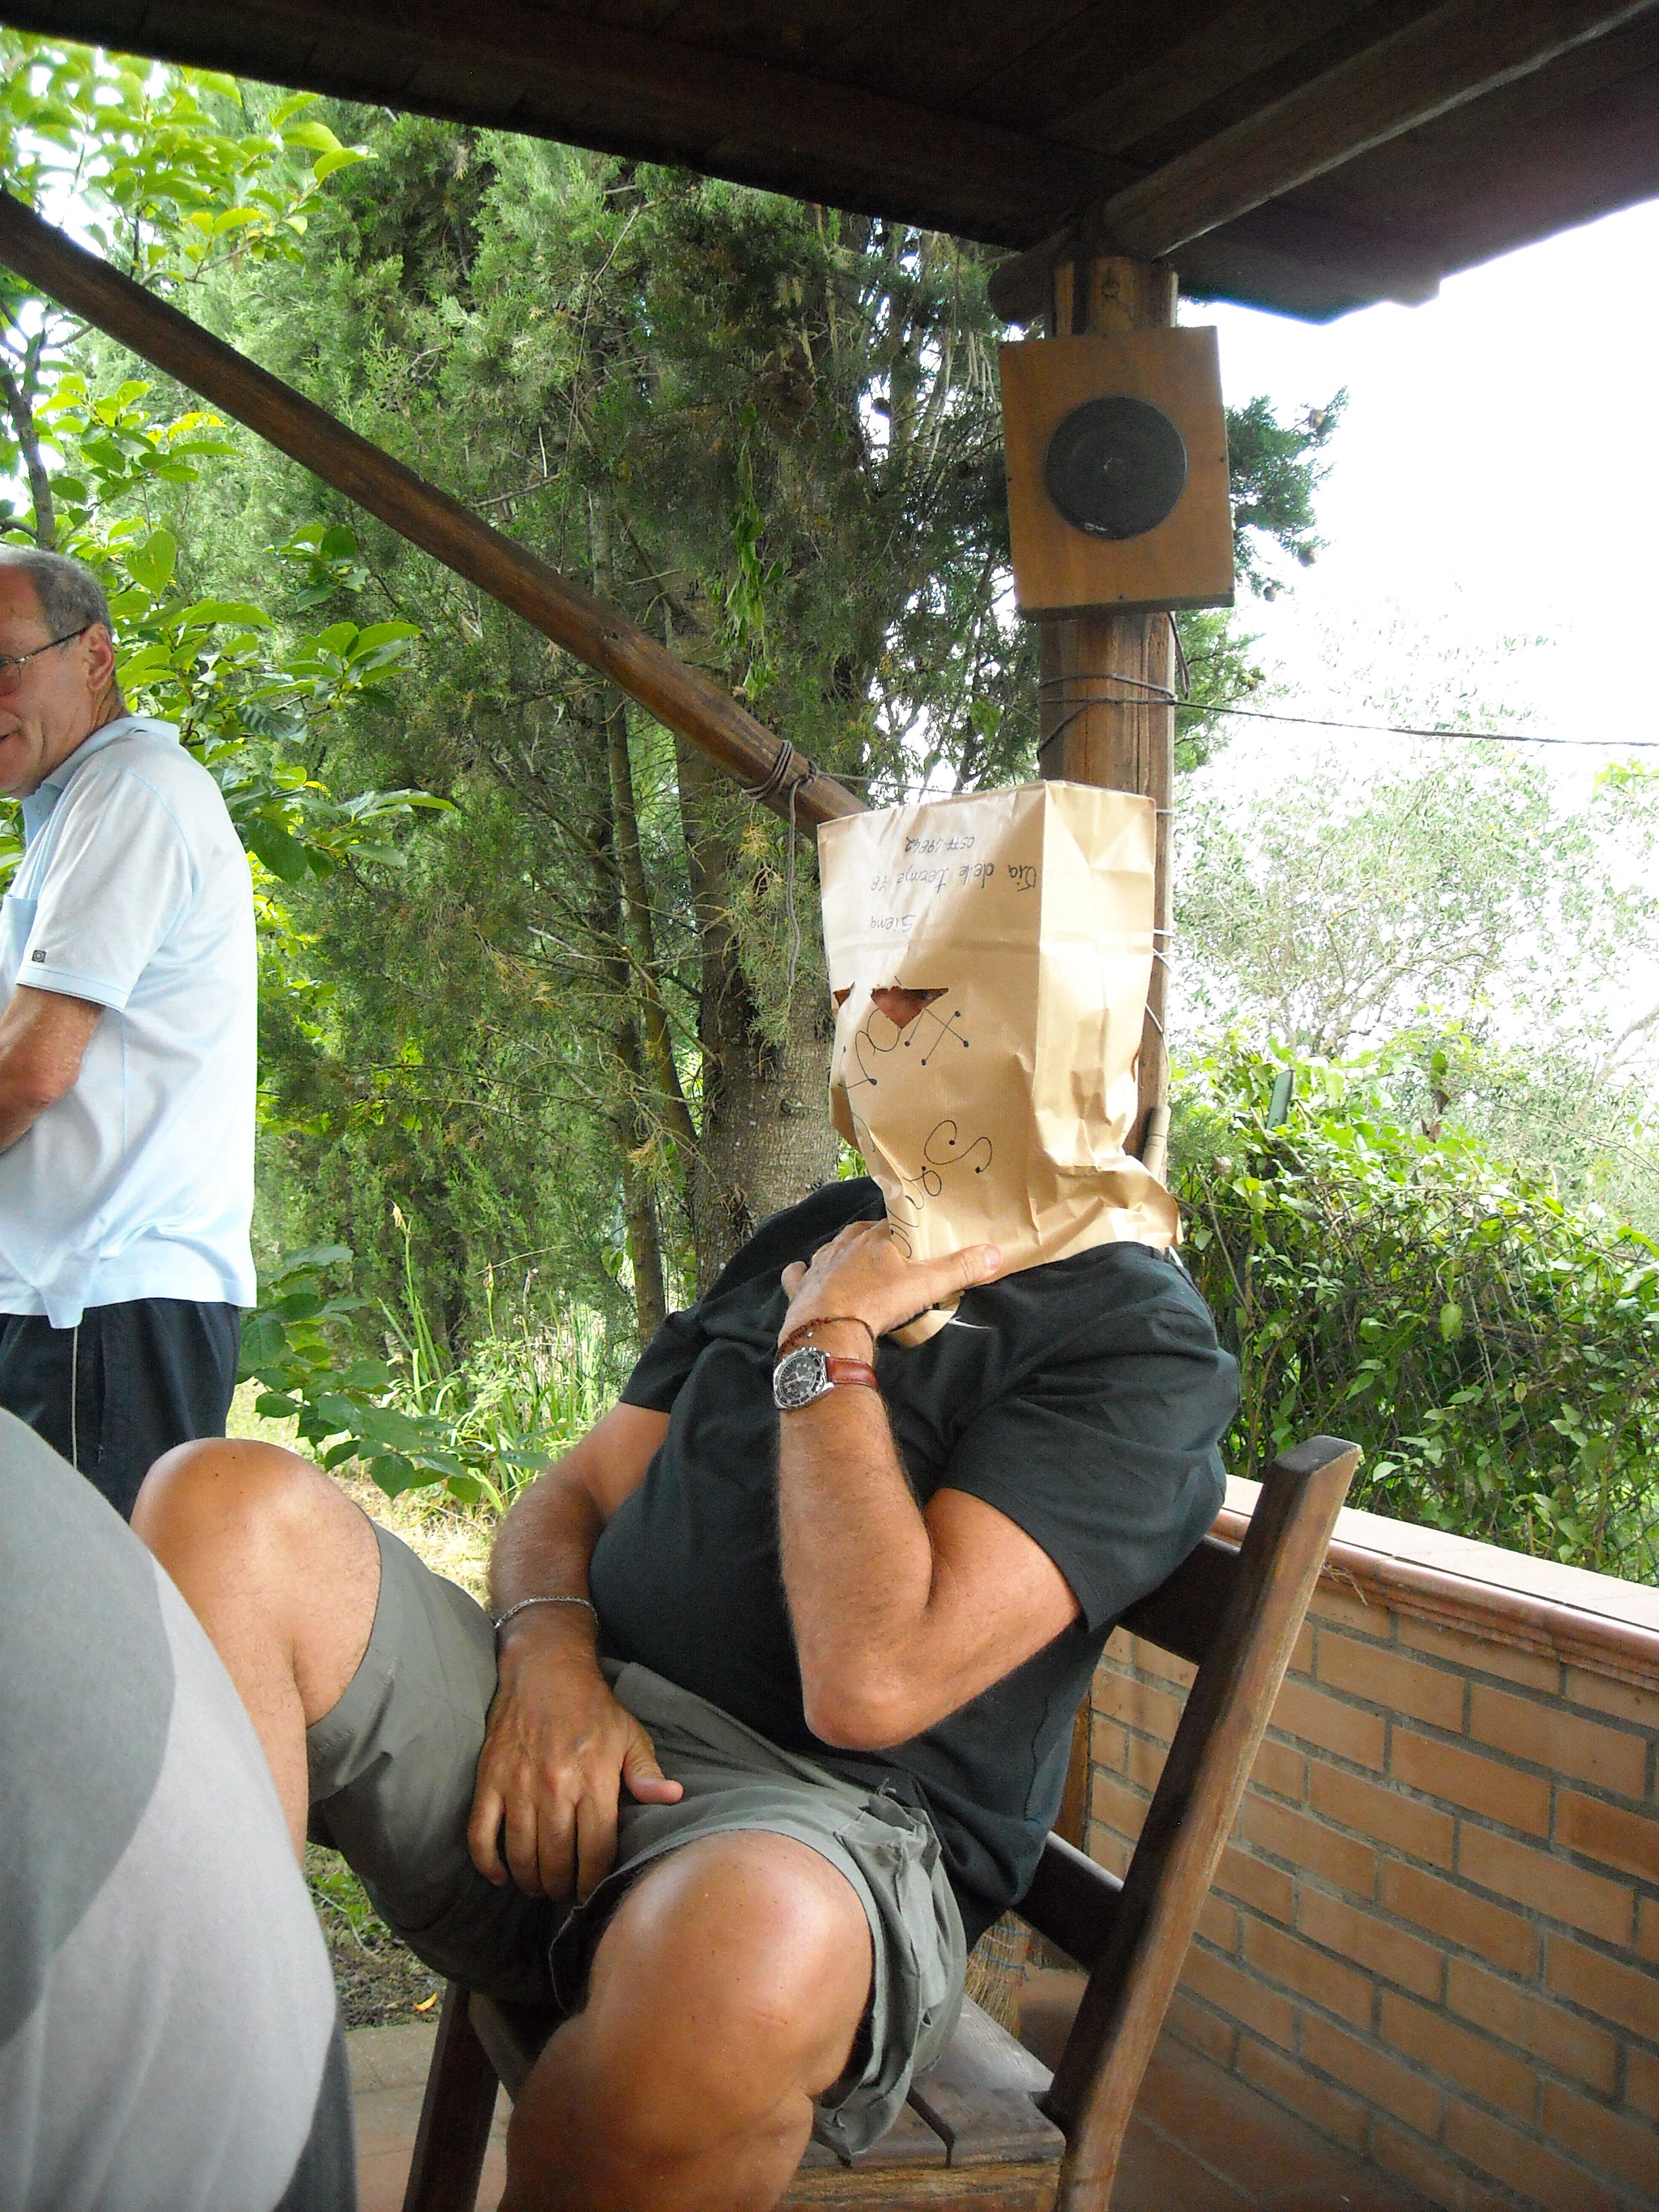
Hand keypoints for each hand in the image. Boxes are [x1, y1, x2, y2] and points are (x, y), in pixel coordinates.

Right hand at [467, 1612, 682, 1902]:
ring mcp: (518, 1785)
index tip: (590, 1890)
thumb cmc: (593, 1708)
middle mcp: (555, 1787)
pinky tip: (500, 1875)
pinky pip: (481, 1834)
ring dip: (529, 1881)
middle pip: (556, 1860)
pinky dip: (487, 1862)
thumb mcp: (629, 1736)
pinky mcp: (489, 1780)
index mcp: (594, 1779)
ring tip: (538, 1887)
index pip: (596, 1851)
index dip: (593, 1880)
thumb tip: (673, 1798)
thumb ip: (647, 1773)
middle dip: (561, 1886)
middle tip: (563, 1892)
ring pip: (520, 1854)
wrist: (545, 1670)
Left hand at [779, 1219, 1002, 1345]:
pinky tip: (803, 1273)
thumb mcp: (926, 1286)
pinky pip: (798, 1274)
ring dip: (841, 1254)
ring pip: (831, 1249)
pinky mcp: (800, 1287)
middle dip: (873, 1239)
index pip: (893, 1223)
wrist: (829, 1330)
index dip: (904, 1230)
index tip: (913, 1238)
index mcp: (875, 1237)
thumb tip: (996, 1253)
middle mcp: (845, 1244)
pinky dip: (802, 1274)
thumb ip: (960, 1269)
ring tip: (853, 1265)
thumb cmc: (878, 1302)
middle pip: (861, 1233)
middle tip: (887, 1255)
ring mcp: (819, 1264)